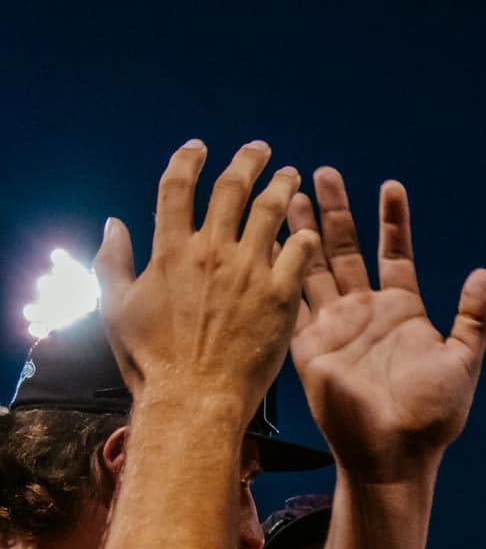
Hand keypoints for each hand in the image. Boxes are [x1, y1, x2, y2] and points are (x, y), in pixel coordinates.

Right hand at [96, 140, 312, 423]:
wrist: (193, 399)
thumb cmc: (151, 362)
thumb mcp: (115, 309)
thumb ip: (112, 262)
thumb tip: (113, 225)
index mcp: (170, 251)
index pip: (177, 188)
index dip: (187, 161)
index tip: (197, 148)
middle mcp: (212, 252)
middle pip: (231, 190)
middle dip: (246, 162)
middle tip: (259, 149)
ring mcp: (248, 272)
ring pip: (270, 212)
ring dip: (282, 187)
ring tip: (292, 175)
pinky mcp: (279, 297)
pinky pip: (298, 255)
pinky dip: (303, 238)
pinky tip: (310, 232)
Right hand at [288, 168, 485, 479]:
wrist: (393, 455)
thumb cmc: (432, 417)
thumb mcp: (463, 362)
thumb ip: (474, 318)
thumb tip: (481, 274)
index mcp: (403, 311)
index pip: (395, 253)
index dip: (393, 220)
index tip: (391, 185)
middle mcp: (365, 312)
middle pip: (346, 249)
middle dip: (334, 211)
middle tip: (321, 171)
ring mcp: (334, 326)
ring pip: (313, 267)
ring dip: (302, 231)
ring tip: (289, 192)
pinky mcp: (309, 346)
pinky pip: (292, 302)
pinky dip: (281, 271)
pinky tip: (269, 241)